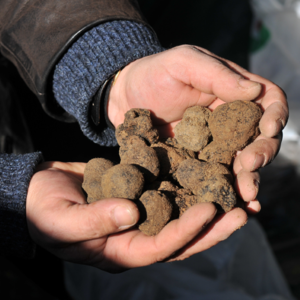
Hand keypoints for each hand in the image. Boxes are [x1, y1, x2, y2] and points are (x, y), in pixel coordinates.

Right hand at [26, 161, 246, 272]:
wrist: (39, 188)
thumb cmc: (44, 208)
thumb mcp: (61, 219)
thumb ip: (94, 220)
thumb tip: (131, 214)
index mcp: (119, 251)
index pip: (160, 248)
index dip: (186, 231)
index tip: (211, 211)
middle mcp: (135, 236)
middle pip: (181, 237)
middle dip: (212, 226)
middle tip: (243, 212)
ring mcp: (139, 215)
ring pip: (179, 214)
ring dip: (207, 204)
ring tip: (236, 193)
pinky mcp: (139, 193)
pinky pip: (167, 191)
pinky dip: (187, 185)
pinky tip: (206, 173)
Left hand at [108, 45, 287, 212]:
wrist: (124, 98)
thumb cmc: (153, 74)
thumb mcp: (183, 63)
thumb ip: (217, 75)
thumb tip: (255, 91)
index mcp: (232, 93)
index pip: (267, 101)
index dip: (275, 115)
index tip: (268, 129)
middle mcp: (228, 121)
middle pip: (258, 138)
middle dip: (261, 153)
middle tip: (251, 165)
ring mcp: (213, 145)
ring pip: (240, 163)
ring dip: (248, 178)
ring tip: (246, 193)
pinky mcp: (196, 163)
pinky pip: (215, 177)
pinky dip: (226, 190)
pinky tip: (232, 204)